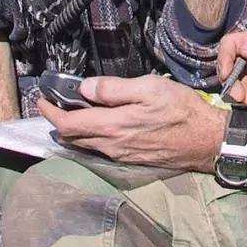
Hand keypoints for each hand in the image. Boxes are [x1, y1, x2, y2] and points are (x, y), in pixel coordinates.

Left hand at [38, 74, 226, 170]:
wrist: (206, 140)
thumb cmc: (180, 110)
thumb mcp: (148, 88)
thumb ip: (114, 89)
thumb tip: (85, 88)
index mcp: (113, 126)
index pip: (69, 124)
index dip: (50, 112)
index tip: (41, 99)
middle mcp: (112, 146)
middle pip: (73, 138)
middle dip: (57, 121)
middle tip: (52, 103)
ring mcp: (121, 155)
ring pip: (85, 145)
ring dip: (72, 130)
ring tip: (70, 112)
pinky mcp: (131, 158)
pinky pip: (100, 149)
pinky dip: (88, 136)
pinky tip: (95, 125)